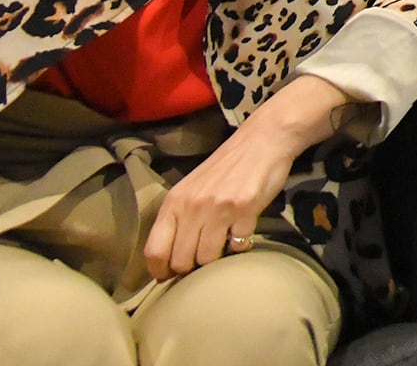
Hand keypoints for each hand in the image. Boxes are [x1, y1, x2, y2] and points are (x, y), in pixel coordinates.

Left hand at [142, 122, 294, 279]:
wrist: (262, 140)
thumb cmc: (225, 167)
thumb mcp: (192, 189)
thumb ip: (179, 219)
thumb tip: (170, 260)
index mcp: (174, 202)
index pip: (155, 252)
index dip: (160, 272)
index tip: (170, 277)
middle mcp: (192, 207)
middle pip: (181, 261)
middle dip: (191, 269)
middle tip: (201, 262)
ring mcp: (219, 209)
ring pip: (207, 259)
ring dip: (215, 260)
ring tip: (222, 245)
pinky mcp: (245, 210)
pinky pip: (237, 247)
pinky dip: (239, 246)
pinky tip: (241, 232)